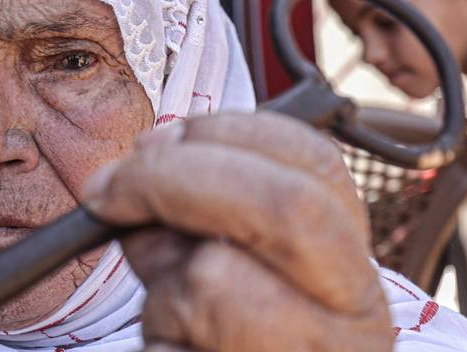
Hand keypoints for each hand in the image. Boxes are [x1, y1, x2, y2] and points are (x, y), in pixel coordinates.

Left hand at [82, 113, 391, 350]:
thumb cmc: (223, 346)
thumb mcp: (218, 267)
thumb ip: (194, 213)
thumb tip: (144, 162)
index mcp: (351, 266)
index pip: (312, 163)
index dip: (223, 135)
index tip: (149, 145)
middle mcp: (357, 319)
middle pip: (284, 206)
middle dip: (172, 181)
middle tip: (109, 192)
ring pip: (215, 280)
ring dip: (161, 287)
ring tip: (173, 318)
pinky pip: (174, 339)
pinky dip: (157, 335)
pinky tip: (180, 350)